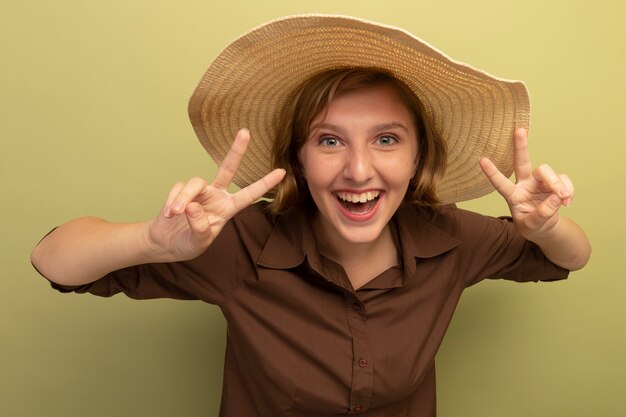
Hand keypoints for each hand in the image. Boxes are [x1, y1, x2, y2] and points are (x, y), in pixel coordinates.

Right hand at [147, 129, 284, 260]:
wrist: (166, 243)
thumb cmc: (188, 244)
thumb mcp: (198, 242)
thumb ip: (199, 226)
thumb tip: (193, 205)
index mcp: (227, 209)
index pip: (249, 195)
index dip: (264, 184)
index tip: (282, 172)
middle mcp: (216, 196)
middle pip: (228, 169)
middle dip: (236, 151)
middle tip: (245, 132)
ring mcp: (199, 191)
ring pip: (195, 183)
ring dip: (184, 197)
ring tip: (175, 213)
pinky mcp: (181, 190)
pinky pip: (178, 189)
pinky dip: (172, 201)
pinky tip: (169, 214)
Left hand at [479, 128, 573, 241]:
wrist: (546, 229)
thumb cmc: (532, 226)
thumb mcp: (532, 226)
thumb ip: (542, 214)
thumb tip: (556, 197)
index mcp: (513, 195)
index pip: (501, 184)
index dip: (492, 173)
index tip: (481, 160)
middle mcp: (524, 184)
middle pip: (523, 162)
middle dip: (521, 146)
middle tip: (519, 130)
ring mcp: (540, 181)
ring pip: (548, 172)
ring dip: (558, 185)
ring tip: (563, 199)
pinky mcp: (555, 182)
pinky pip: (564, 179)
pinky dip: (568, 190)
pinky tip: (567, 202)